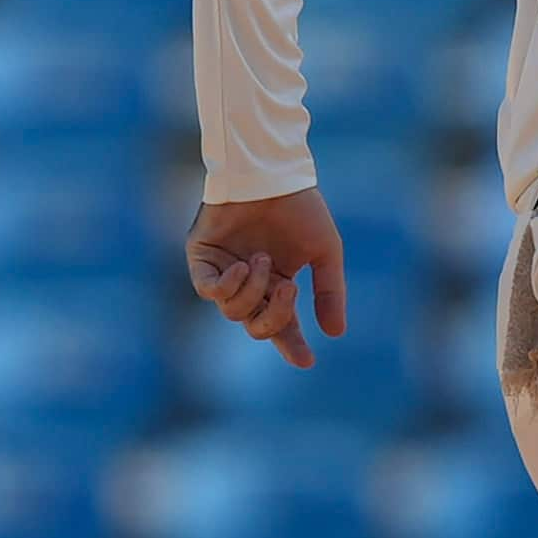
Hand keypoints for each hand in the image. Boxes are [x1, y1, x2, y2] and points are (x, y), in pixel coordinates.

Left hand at [187, 190, 348, 369]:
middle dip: (275, 316)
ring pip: (232, 310)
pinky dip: (228, 286)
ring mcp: (224, 272)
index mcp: (278, 284)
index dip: (292, 345)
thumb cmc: (300, 209)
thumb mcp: (326, 253)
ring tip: (264, 260)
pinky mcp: (202, 258)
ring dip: (254, 291)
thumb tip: (336, 333)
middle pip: (255, 325)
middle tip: (290, 288)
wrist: (271, 175)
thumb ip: (330, 292)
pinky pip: (207, 290)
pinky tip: (244, 266)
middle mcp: (249, 283)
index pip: (282, 325)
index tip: (306, 361)